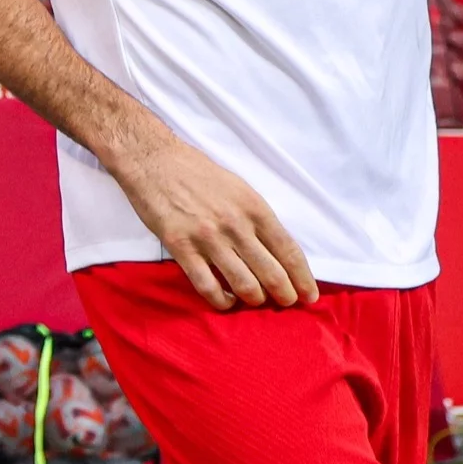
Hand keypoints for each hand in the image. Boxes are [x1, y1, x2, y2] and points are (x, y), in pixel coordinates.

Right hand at [110, 134, 314, 310]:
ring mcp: (208, 238)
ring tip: (254, 299)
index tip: (309, 296)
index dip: (303, 279)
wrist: (153, 160)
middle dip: (284, 295)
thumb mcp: (239, 188)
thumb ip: (257, 219)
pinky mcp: (181, 248)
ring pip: (244, 285)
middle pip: (271, 273)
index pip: (289, 250)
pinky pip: (208, 287)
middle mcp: (235, 225)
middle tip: (285, 303)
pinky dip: (222, 301)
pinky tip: (226, 299)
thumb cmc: (197, 173)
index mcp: (254, 208)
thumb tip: (276, 251)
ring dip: (254, 299)